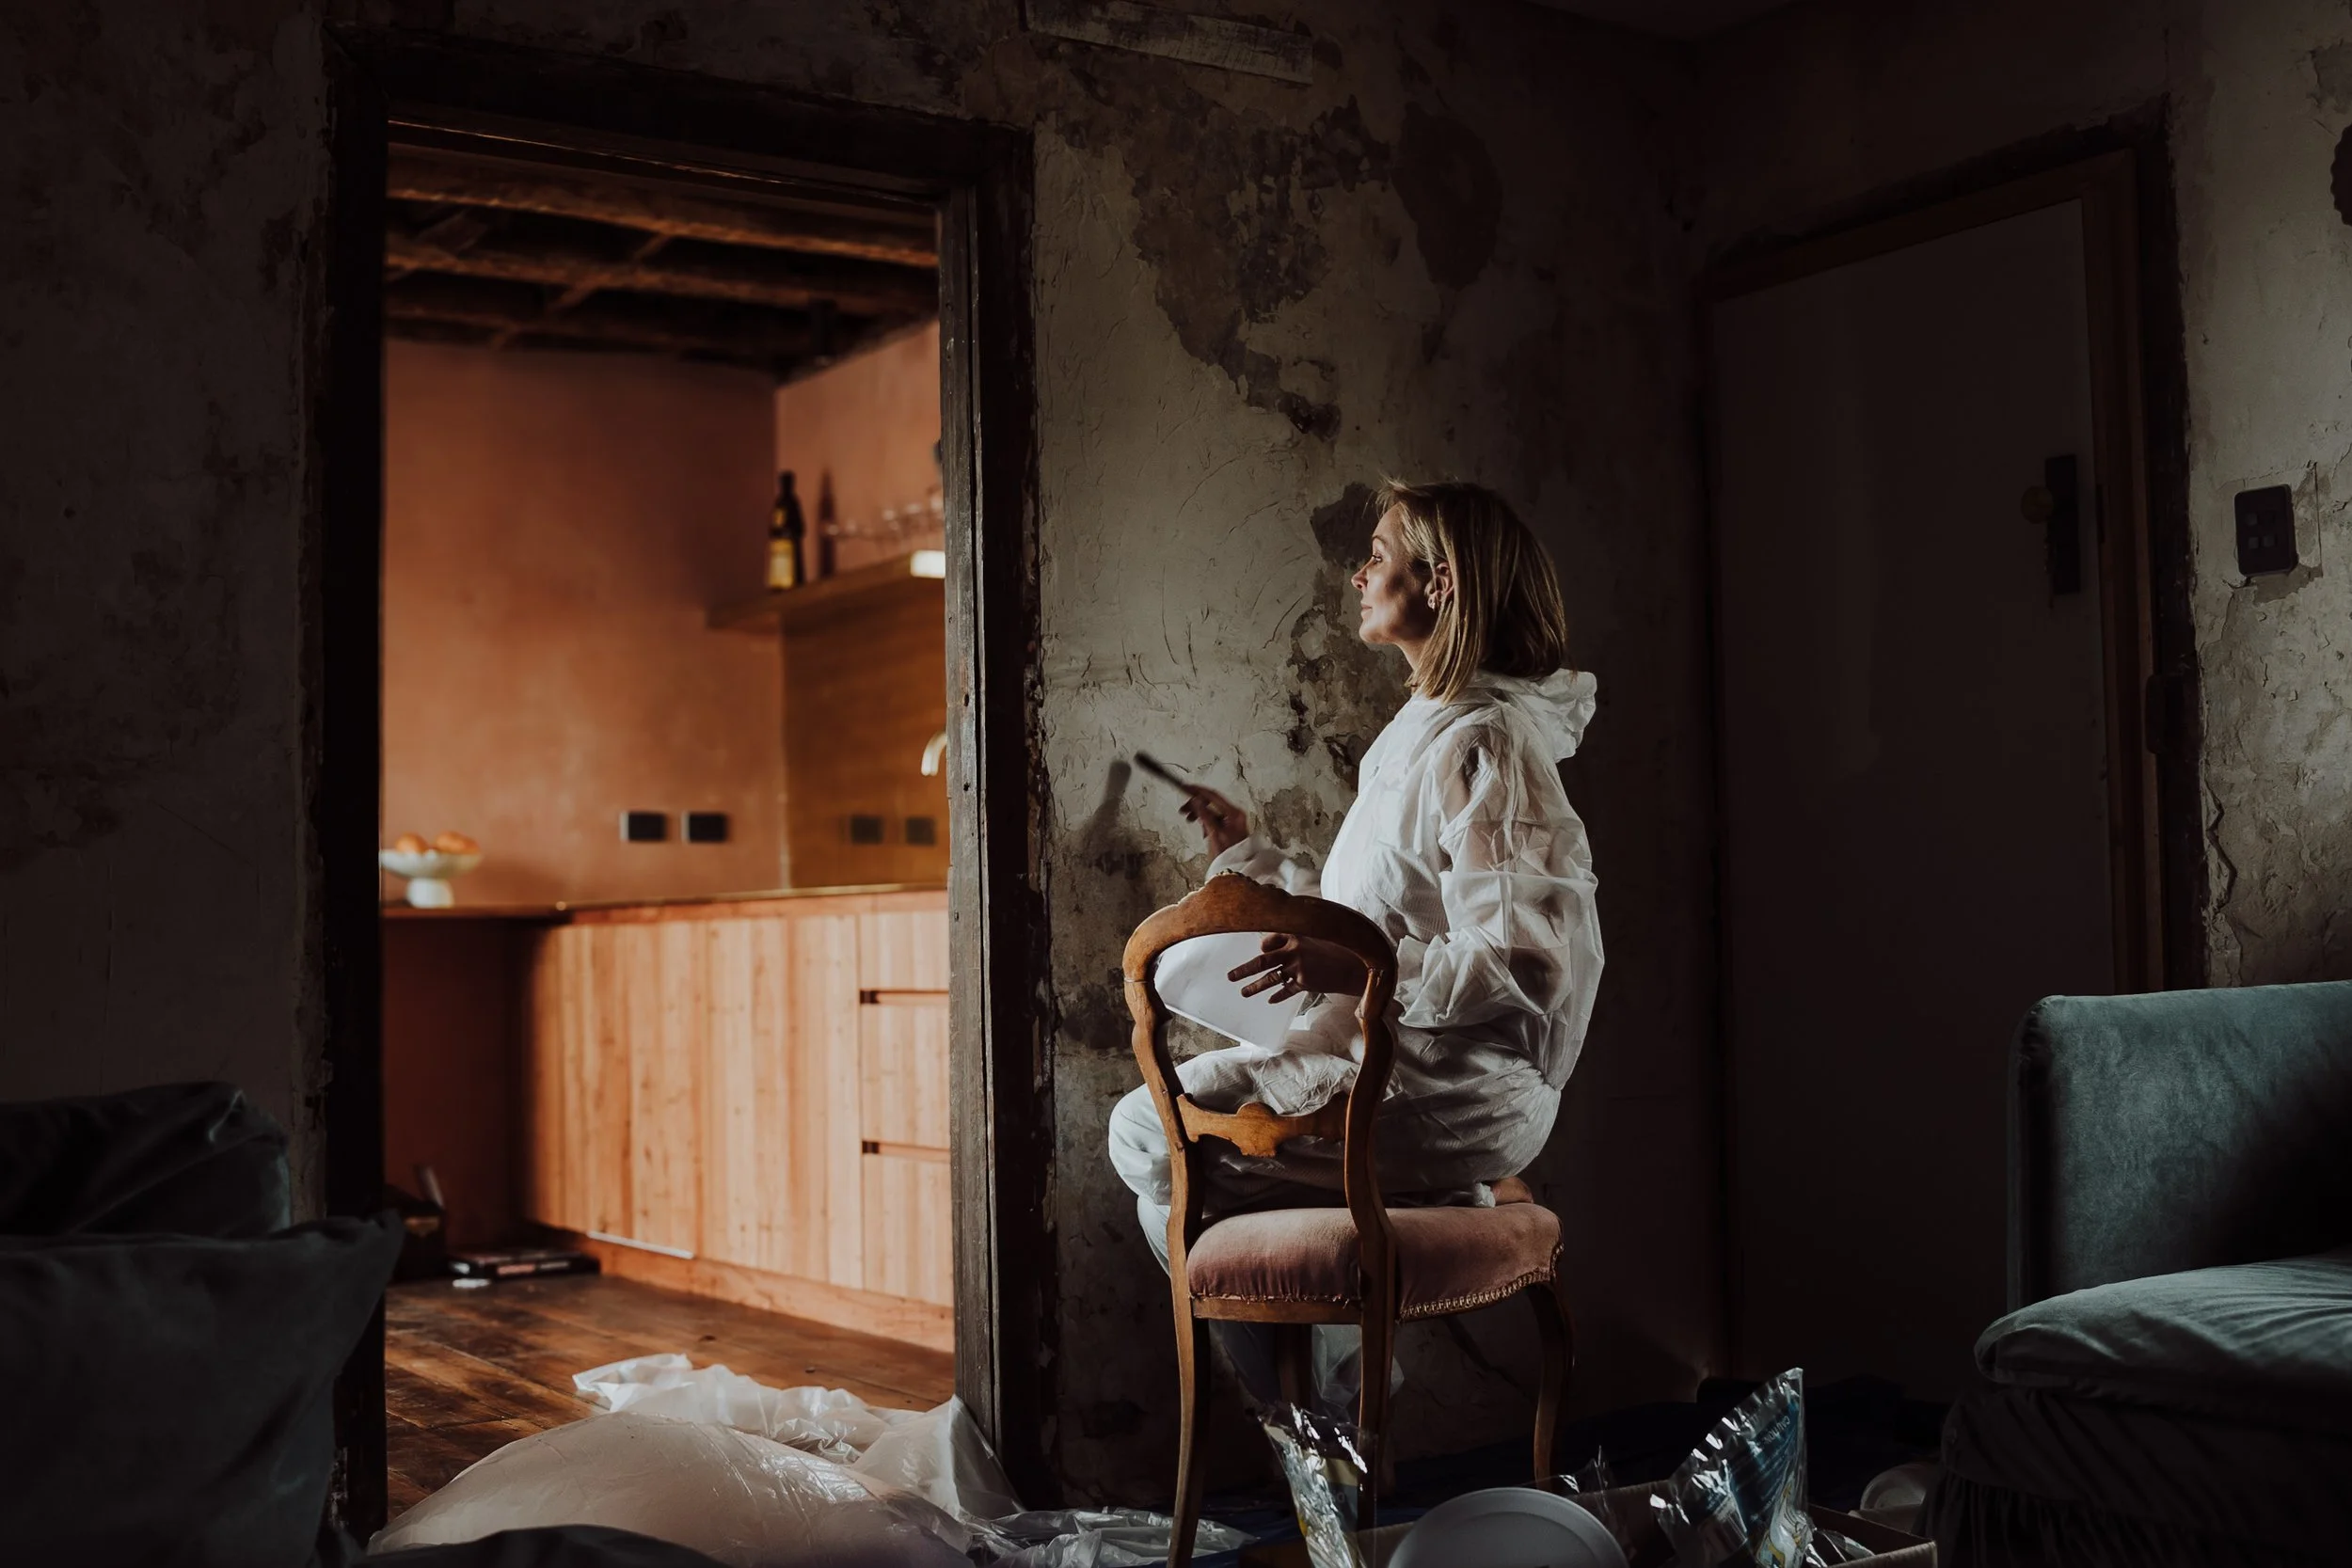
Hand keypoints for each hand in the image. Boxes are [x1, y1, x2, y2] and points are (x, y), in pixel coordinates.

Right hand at [1181, 786, 1247, 855]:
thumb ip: (1205, 815)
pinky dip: (1205, 821)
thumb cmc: (1229, 856)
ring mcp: (1232, 821)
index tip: (1186, 788)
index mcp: (1234, 813)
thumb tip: (1196, 800)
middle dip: (1196, 804)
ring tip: (1189, 819)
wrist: (1237, 871)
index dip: (1198, 791)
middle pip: (1212, 802)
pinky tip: (1202, 830)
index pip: (1213, 795)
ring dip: (1199, 813)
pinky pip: (1214, 819)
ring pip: (1212, 810)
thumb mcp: (1214, 834)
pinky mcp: (1228, 827)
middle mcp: (1235, 814)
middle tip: (1184, 809)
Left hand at [1227, 933, 1366, 1002]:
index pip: (1268, 941)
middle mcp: (1294, 950)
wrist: (1355, 966)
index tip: (1259, 951)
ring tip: (1243, 992)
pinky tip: (1270, 1000)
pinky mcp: (1305, 982)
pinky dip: (1277, 995)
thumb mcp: (1315, 937)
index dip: (1262, 947)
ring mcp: (1299, 967)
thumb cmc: (1335, 949)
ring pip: (1270, 978)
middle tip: (1229, 976)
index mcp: (1295, 934)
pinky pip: (1286, 990)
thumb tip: (1269, 944)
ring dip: (1255, 986)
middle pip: (1262, 960)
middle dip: (1244, 969)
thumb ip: (1294, 938)